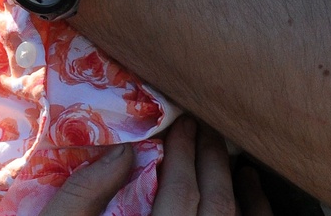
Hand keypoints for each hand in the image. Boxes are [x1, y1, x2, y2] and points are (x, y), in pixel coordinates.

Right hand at [36, 120, 273, 215]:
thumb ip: (81, 196)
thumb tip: (124, 152)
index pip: (181, 196)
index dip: (185, 154)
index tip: (182, 124)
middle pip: (216, 210)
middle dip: (213, 163)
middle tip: (205, 131)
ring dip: (244, 196)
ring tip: (237, 165)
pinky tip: (249, 203)